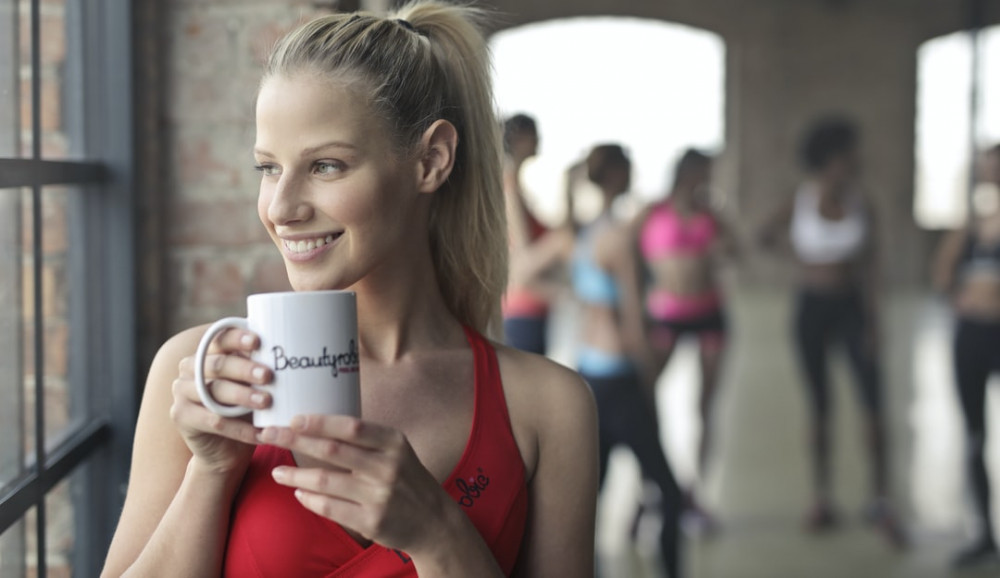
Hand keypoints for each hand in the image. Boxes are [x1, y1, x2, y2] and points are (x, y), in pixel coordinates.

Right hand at [171, 329, 272, 474]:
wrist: (225, 448)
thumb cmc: (243, 407)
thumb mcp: (251, 384)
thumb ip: (260, 365)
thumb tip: (292, 348)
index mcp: (207, 353)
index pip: (220, 339)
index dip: (237, 338)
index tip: (257, 341)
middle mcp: (190, 369)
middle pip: (218, 365)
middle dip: (245, 369)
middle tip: (268, 375)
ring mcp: (182, 392)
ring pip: (215, 392)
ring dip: (243, 396)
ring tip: (266, 402)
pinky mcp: (182, 417)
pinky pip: (215, 421)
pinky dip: (241, 428)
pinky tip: (261, 432)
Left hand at [258, 415, 452, 553]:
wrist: (434, 522)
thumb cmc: (407, 480)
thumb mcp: (397, 451)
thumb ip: (367, 440)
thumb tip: (319, 424)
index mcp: (393, 442)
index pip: (351, 427)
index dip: (319, 422)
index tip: (294, 418)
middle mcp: (388, 467)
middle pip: (332, 450)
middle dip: (295, 441)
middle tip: (269, 435)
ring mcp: (380, 495)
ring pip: (326, 481)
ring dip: (296, 475)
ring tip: (277, 472)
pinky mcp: (372, 521)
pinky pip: (331, 507)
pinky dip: (310, 499)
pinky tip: (298, 493)